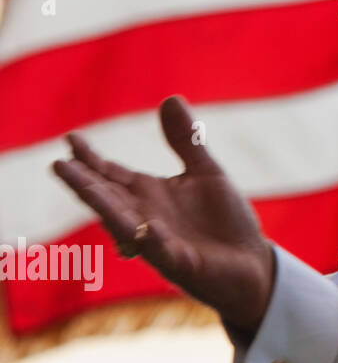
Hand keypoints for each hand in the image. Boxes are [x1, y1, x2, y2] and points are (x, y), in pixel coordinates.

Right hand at [50, 96, 274, 337]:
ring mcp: (157, 243)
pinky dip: (150, 239)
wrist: (252, 263)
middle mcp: (145, 218)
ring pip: (123, 224)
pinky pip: (159, 250)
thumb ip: (186, 141)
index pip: (111, 175)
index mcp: (150, 195)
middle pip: (107, 198)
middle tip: (59, 164)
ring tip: (81, 187)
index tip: (71, 138)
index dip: (91, 159)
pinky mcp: (178, 263)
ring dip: (103, 206)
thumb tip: (170, 98)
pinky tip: (146, 227)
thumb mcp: (207, 173)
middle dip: (84, 183)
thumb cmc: (225, 221)